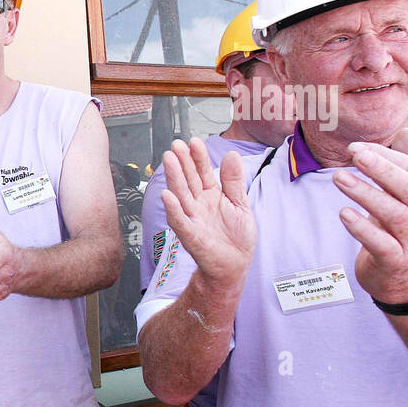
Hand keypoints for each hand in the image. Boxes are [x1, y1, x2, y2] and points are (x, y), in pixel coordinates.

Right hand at [159, 138, 255, 287]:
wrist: (235, 264)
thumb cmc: (236, 237)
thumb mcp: (240, 204)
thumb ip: (233, 181)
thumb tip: (231, 154)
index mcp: (211, 195)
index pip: (203, 172)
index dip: (198, 157)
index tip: (193, 142)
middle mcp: (198, 205)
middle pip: (188, 180)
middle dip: (182, 163)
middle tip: (175, 145)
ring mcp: (192, 219)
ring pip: (181, 195)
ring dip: (174, 178)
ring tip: (169, 160)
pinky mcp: (191, 236)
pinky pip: (180, 221)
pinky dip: (173, 209)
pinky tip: (167, 196)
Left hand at [335, 128, 407, 303]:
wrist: (401, 277)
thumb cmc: (398, 229)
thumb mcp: (404, 197)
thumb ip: (406, 165)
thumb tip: (404, 131)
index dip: (386, 157)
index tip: (355, 147)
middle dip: (382, 169)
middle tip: (353, 154)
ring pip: (395, 214)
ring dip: (366, 194)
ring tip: (339, 179)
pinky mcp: (396, 261)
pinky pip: (381, 243)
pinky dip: (362, 228)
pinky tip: (343, 214)